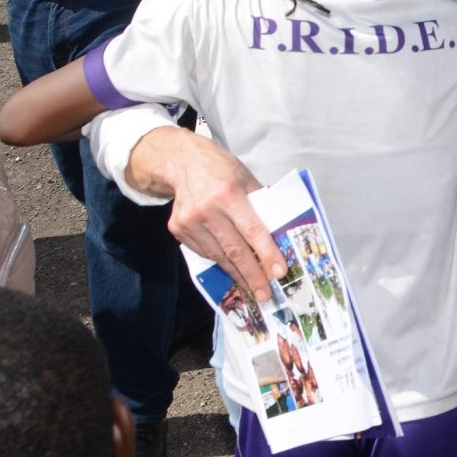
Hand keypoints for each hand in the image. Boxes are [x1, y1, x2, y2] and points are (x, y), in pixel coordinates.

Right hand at [127, 128, 284, 300]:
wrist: (183, 162)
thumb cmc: (222, 170)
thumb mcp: (246, 178)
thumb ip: (260, 204)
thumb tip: (278, 232)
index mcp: (229, 194)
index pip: (252, 230)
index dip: (267, 253)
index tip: (279, 272)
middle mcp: (207, 209)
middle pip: (234, 249)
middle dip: (253, 275)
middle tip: (265, 294)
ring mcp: (189, 221)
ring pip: (218, 255)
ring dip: (237, 274)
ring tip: (251, 288)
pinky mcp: (177, 229)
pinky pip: (203, 252)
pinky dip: (219, 261)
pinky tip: (232, 269)